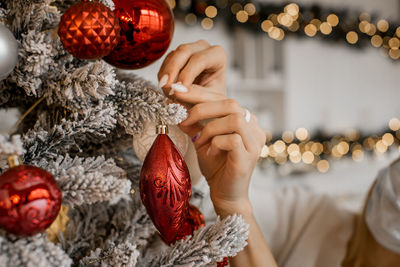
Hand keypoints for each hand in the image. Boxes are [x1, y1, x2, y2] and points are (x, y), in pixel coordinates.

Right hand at [158, 40, 226, 102]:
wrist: (207, 101)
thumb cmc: (214, 100)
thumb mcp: (211, 101)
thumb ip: (196, 95)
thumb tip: (177, 91)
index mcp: (218, 55)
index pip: (200, 59)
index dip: (188, 73)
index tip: (179, 90)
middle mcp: (203, 48)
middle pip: (184, 51)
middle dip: (172, 69)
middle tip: (165, 87)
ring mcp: (188, 50)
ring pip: (172, 55)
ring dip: (166, 74)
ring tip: (166, 91)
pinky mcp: (176, 57)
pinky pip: (165, 62)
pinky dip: (163, 75)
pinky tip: (165, 88)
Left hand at [180, 100, 265, 216]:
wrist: (225, 195)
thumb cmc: (216, 167)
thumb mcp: (201, 139)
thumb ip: (193, 123)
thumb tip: (175, 104)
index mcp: (244, 120)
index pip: (224, 98)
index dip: (200, 93)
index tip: (178, 91)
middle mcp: (254, 128)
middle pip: (231, 104)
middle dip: (202, 108)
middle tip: (184, 119)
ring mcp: (255, 142)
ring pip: (234, 119)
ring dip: (210, 128)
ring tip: (199, 141)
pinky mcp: (249, 157)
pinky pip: (233, 140)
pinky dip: (216, 143)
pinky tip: (209, 153)